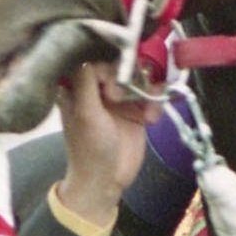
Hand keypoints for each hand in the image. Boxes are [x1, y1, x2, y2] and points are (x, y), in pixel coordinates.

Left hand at [54, 60, 160, 227]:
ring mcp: (119, 98)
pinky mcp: (137, 109)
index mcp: (79, 86)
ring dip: (148, 91)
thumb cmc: (89, 148)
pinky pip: (151, 94)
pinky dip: (155, 104)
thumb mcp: (85, 113)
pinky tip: (152, 119)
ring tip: (147, 111)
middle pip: (122, 64)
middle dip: (131, 78)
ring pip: (140, 77)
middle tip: (125, 99)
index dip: (108, 69)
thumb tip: (93, 56)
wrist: (107, 180)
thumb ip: (87, 81)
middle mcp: (99, 87)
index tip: (111, 89)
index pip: (96, 59)